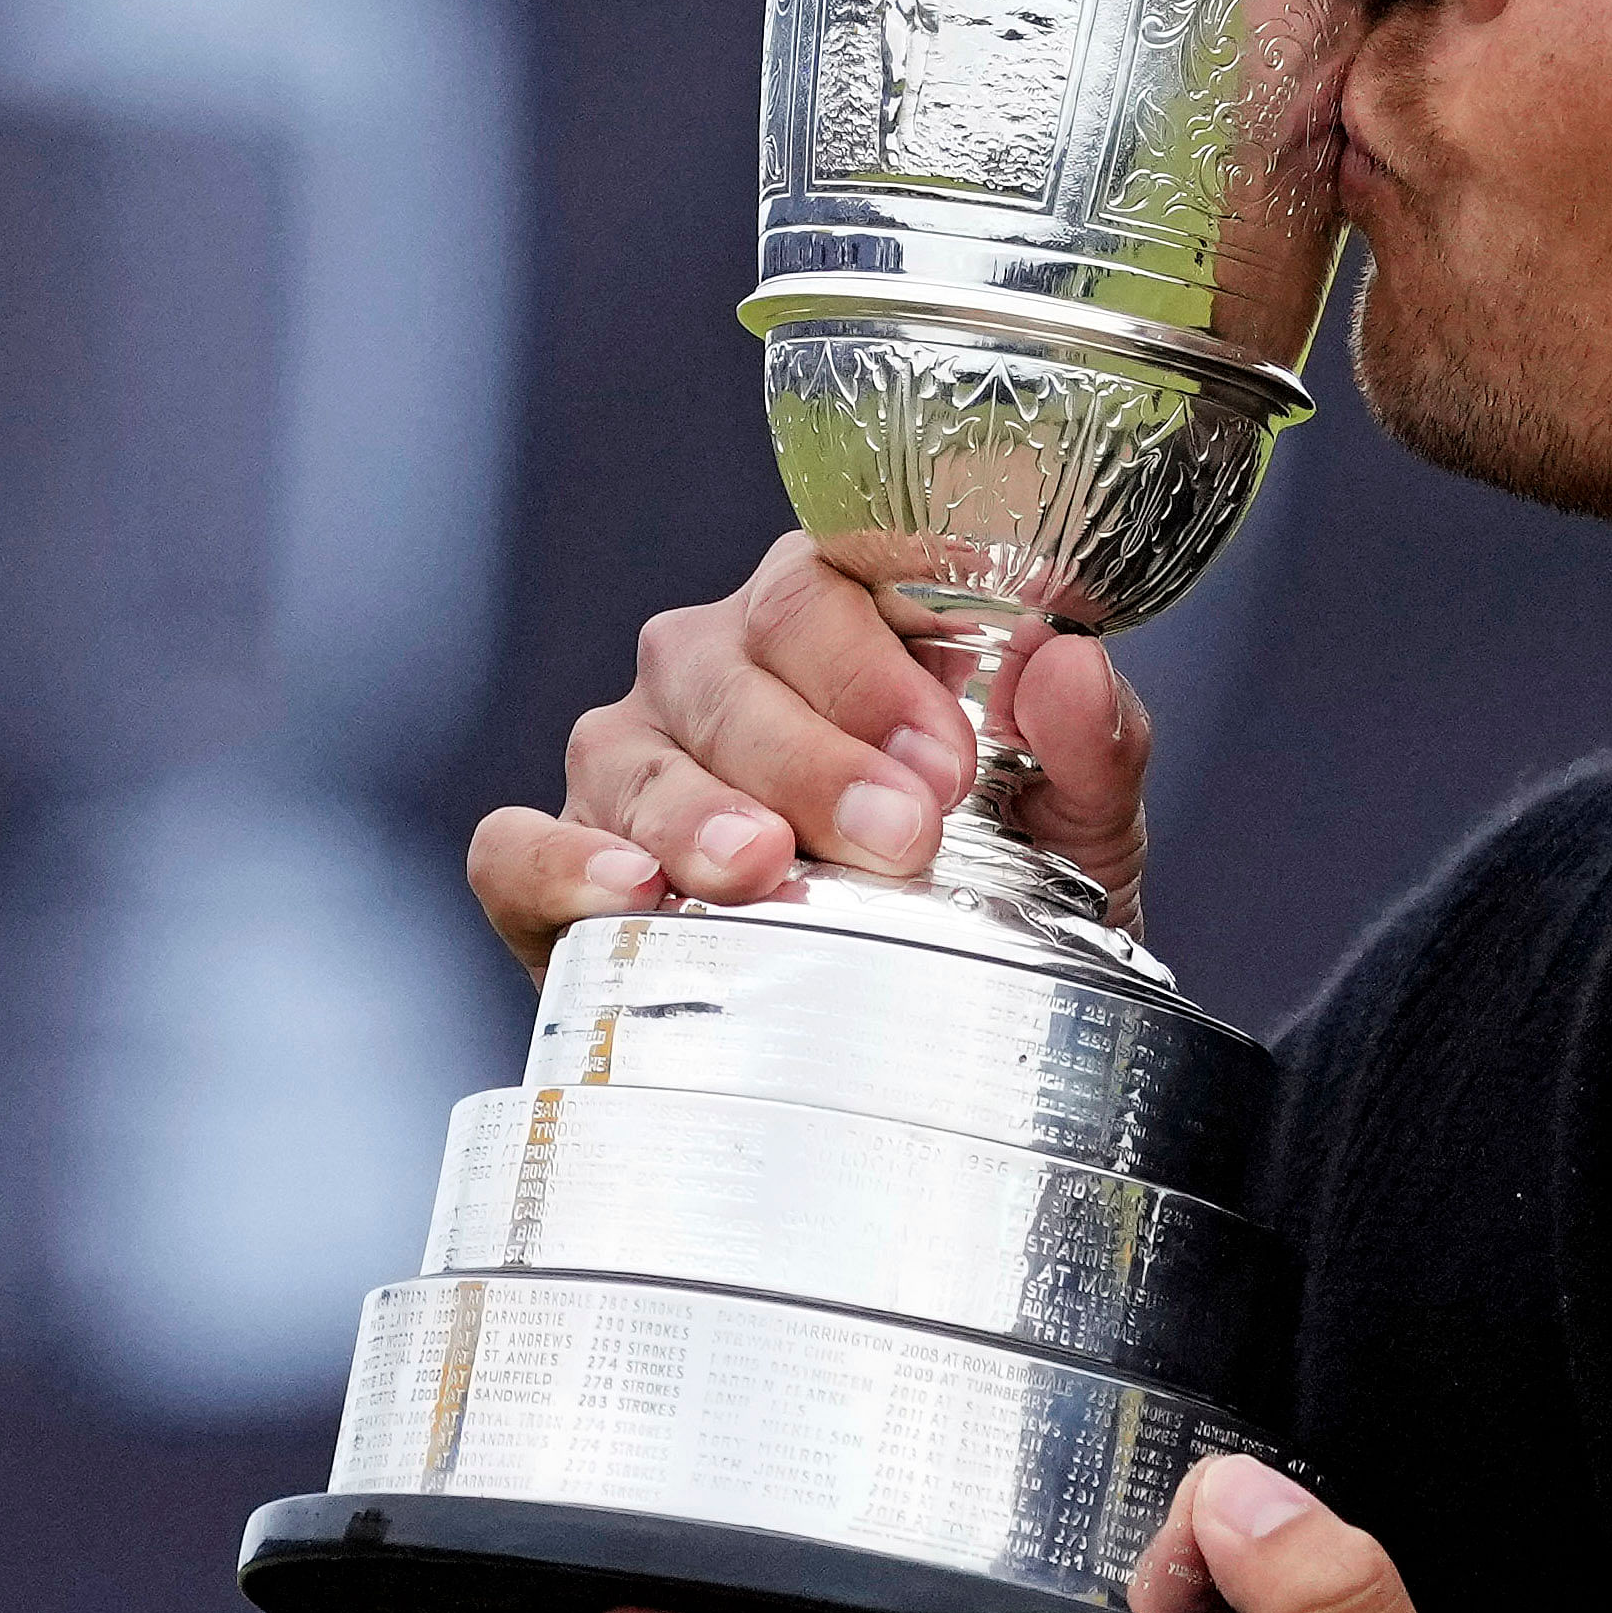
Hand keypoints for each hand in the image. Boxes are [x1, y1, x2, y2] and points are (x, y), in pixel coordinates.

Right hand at [463, 533, 1156, 982]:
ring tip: (762, 868)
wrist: (937, 1033)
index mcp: (837, 619)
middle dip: (812, 752)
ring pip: (627, 748)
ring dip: (696, 810)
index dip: (878, 660)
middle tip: (895, 833)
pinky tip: (630, 892)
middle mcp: (718, 669)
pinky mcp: (558, 863)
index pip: (829, 579)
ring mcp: (629, 760)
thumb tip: (1070, 668)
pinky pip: (518, 844)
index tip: (947, 755)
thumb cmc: (999, 886)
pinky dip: (561, 864)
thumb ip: (1093, 742)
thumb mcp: (1079, 824)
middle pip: (729, 664)